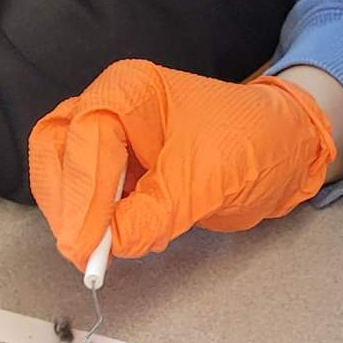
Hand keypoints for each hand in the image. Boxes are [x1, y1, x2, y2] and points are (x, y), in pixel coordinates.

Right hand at [27, 60, 342, 271]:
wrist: (285, 149)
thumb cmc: (253, 144)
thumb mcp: (207, 181)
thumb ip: (155, 214)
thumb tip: (112, 244)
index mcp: (129, 90)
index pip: (84, 139)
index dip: (80, 195)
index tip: (86, 245)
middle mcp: (110, 106)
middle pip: (57, 148)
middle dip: (65, 202)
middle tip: (81, 252)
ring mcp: (111, 137)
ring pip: (64, 172)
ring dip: (75, 214)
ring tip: (104, 249)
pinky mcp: (119, 168)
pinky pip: (89, 194)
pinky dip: (95, 221)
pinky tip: (118, 240)